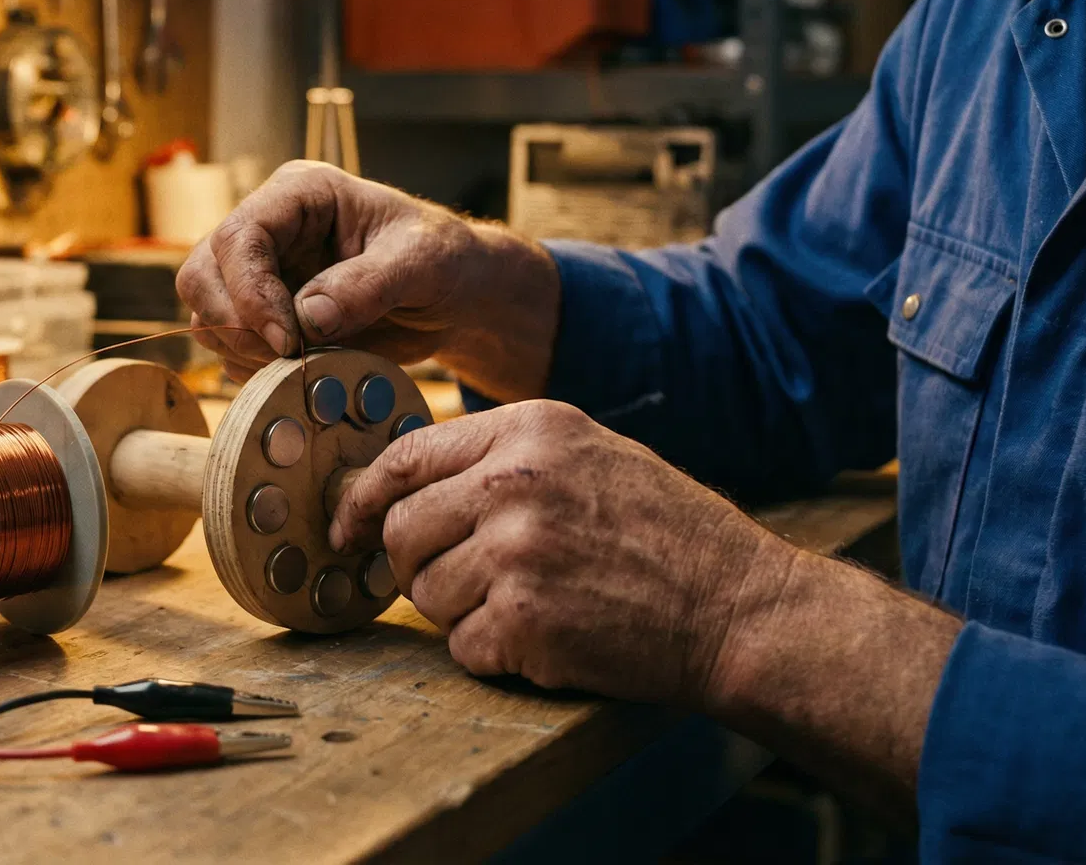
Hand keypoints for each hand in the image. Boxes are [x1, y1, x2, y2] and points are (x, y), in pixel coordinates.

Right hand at [175, 161, 558, 398]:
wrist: (454, 297)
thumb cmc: (444, 260)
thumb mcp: (422, 262)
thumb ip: (368, 284)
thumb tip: (307, 318)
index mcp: (300, 195)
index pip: (239, 236)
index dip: (250, 291)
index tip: (287, 339)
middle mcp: (269, 230)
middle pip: (202, 275)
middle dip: (237, 324)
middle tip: (289, 358)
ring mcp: (260, 274)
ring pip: (208, 315)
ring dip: (246, 351)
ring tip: (306, 364)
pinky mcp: (263, 316)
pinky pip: (230, 349)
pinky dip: (256, 370)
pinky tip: (305, 371)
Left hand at [333, 399, 794, 706]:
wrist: (738, 607)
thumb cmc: (667, 535)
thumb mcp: (590, 454)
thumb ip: (503, 458)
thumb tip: (408, 484)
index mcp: (528, 431)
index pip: (404, 458)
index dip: (362, 499)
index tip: (347, 529)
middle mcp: (513, 484)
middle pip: (401, 531)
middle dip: (417, 566)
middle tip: (463, 582)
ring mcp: (516, 553)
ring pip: (427, 594)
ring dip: (462, 613)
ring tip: (530, 606)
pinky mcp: (525, 621)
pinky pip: (462, 646)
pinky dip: (493, 653)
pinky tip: (546, 638)